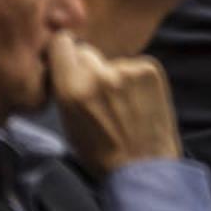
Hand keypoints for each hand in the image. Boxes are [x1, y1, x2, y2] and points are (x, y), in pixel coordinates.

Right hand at [48, 32, 181, 176]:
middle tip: (100, 92)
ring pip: (113, 62)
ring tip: (125, 105)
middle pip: (86, 52)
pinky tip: (140, 102)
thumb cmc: (101, 152)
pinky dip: (136, 79)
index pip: (61, 43)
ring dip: (116, 76)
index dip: (64, 52)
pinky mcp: (150, 69)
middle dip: (89, 68)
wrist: (143, 167)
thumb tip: (66, 64)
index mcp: (71, 89)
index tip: (68, 59)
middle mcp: (98, 75)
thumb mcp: (68, 122)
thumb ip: (66, 88)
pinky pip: (135, 66)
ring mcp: (127, 70)